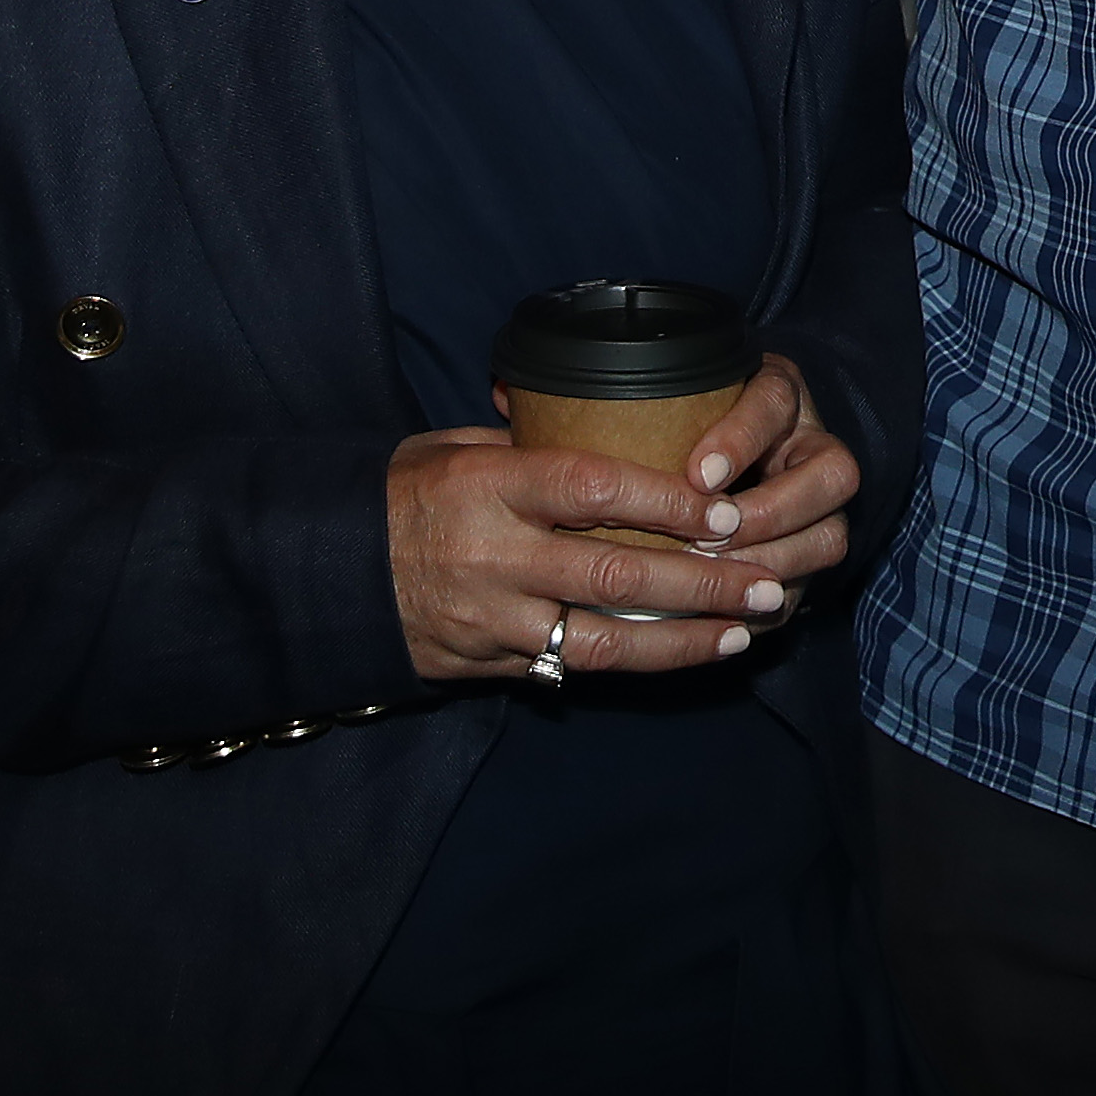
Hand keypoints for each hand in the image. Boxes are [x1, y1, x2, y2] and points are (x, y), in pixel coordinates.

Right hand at [388, 354, 858, 684]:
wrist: (327, 575)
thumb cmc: (405, 496)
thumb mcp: (455, 449)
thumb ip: (530, 448)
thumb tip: (610, 428)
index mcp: (488, 487)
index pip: (590, 489)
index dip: (663, 502)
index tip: (725, 510)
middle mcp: (493, 557)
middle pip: (613, 572)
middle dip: (701, 581)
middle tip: (768, 580)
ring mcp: (492, 619)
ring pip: (603, 637)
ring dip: (684, 636)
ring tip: (747, 626)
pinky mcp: (490, 664)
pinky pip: (574, 667)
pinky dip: (637, 663)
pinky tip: (689, 654)